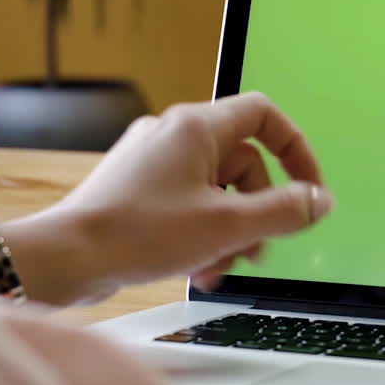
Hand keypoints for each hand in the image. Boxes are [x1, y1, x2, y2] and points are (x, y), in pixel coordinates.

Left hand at [7, 93, 333, 303]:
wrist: (66, 258)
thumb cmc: (136, 234)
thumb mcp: (227, 227)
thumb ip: (283, 211)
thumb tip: (319, 200)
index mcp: (196, 127)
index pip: (265, 116)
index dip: (296, 151)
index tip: (307, 190)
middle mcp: (173, 135)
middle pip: (243, 163)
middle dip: (256, 211)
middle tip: (257, 248)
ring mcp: (152, 162)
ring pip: (216, 189)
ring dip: (229, 230)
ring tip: (221, 267)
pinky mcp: (137, 189)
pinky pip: (187, 203)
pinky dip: (201, 233)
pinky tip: (197, 269)